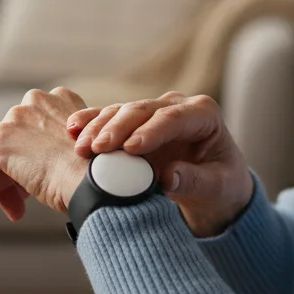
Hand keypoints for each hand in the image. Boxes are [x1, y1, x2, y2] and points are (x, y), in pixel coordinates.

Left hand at [0, 87, 91, 221]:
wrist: (96, 179)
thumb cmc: (97, 172)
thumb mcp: (84, 147)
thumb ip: (60, 143)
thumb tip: (40, 164)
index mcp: (61, 98)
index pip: (35, 125)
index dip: (35, 152)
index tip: (41, 176)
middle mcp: (36, 100)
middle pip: (15, 138)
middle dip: (18, 169)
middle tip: (25, 198)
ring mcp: (15, 118)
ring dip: (5, 181)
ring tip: (17, 207)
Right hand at [69, 92, 253, 237]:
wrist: (213, 185)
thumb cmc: (221, 184)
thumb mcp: (217, 187)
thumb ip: (196, 181)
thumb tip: (168, 177)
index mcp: (203, 114)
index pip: (174, 118)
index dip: (151, 131)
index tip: (131, 148)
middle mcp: (176, 106)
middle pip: (142, 110)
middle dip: (118, 127)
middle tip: (98, 148)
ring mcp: (152, 112)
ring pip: (121, 112)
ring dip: (99, 127)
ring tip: (81, 146)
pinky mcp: (134, 124)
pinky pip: (109, 118)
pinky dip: (90, 123)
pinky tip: (73, 129)